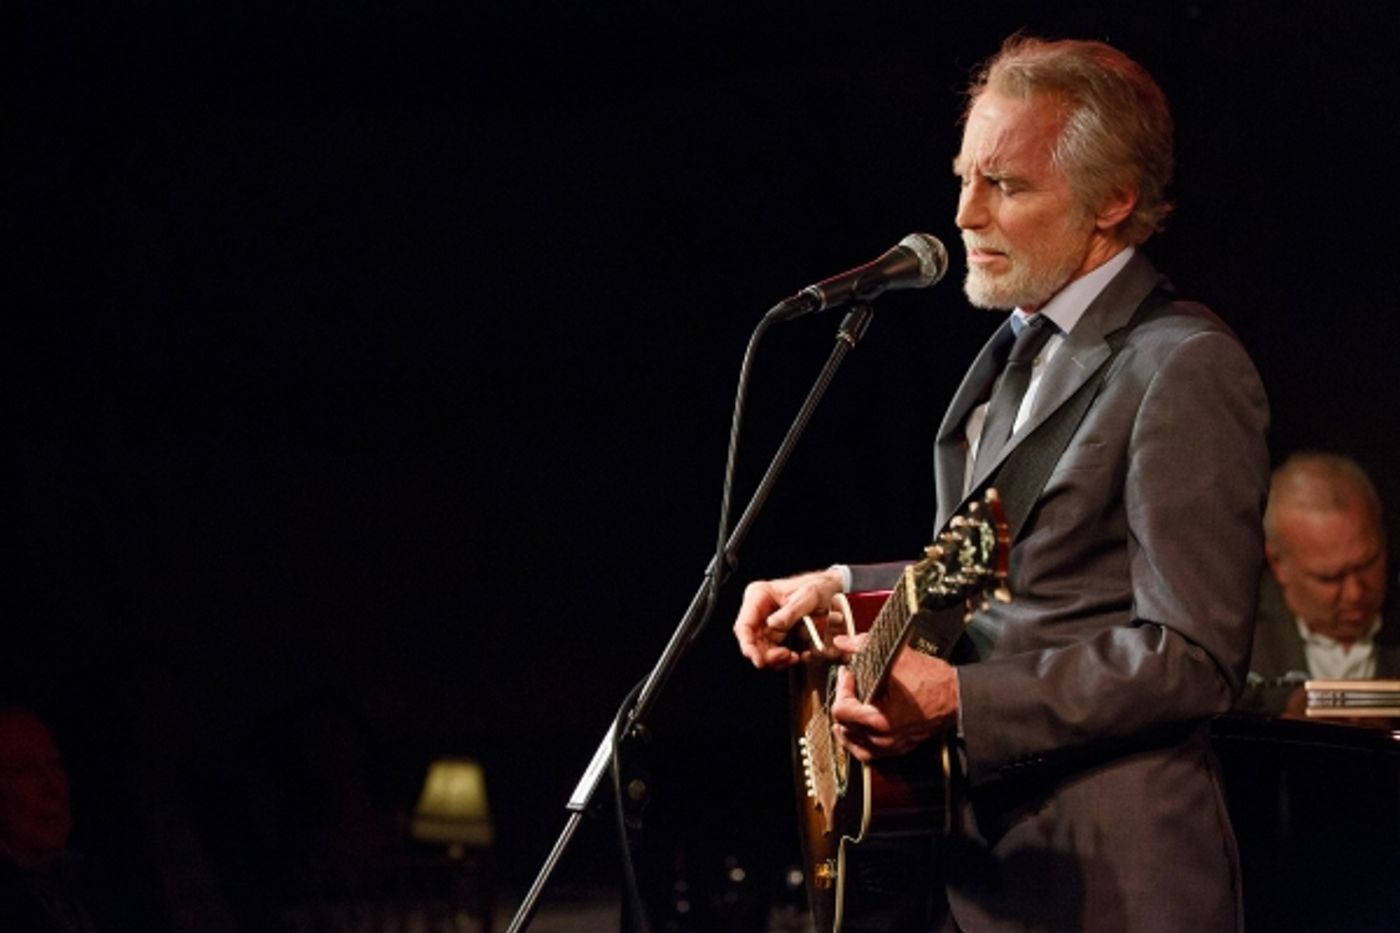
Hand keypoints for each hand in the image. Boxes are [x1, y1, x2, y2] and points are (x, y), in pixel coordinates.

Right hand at [733, 568, 843, 668]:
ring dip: (776, 659)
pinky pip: (774, 649)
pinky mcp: (777, 631)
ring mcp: (767, 621)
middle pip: (752, 640)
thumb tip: (772, 624)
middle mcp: (760, 609)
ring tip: (793, 657)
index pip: (744, 625)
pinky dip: (785, 657)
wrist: (832, 589)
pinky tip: (799, 655)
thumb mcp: (808, 596)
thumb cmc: (819, 586)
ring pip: (762, 649)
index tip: (758, 659)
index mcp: (759, 595)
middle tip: (784, 657)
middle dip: (766, 654)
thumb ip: (790, 611)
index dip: (748, 645)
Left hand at [830, 643, 958, 762]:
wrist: (959, 696)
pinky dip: (858, 740)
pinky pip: (869, 752)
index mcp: (880, 719)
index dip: (841, 687)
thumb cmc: (934, 681)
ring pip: (854, 742)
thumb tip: (843, 642)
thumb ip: (862, 646)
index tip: (848, 674)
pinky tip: (856, 728)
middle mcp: (883, 737)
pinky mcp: (899, 747)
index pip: (841, 709)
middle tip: (848, 682)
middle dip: (843, 699)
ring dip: (846, 722)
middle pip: (844, 724)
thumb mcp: (895, 657)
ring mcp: (891, 746)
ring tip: (845, 705)